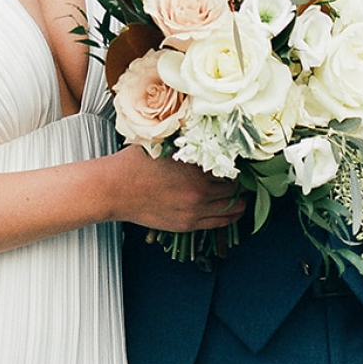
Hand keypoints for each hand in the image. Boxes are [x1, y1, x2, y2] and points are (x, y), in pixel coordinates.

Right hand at [109, 145, 246, 233]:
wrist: (114, 189)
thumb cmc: (136, 163)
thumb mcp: (166, 144)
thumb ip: (190, 145)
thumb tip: (210, 138)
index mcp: (195, 171)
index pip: (232, 170)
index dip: (240, 166)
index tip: (243, 162)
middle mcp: (199, 195)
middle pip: (236, 191)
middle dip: (243, 185)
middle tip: (248, 178)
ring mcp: (193, 213)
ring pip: (230, 211)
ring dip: (240, 203)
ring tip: (244, 195)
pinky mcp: (185, 225)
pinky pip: (217, 224)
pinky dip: (229, 217)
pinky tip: (232, 210)